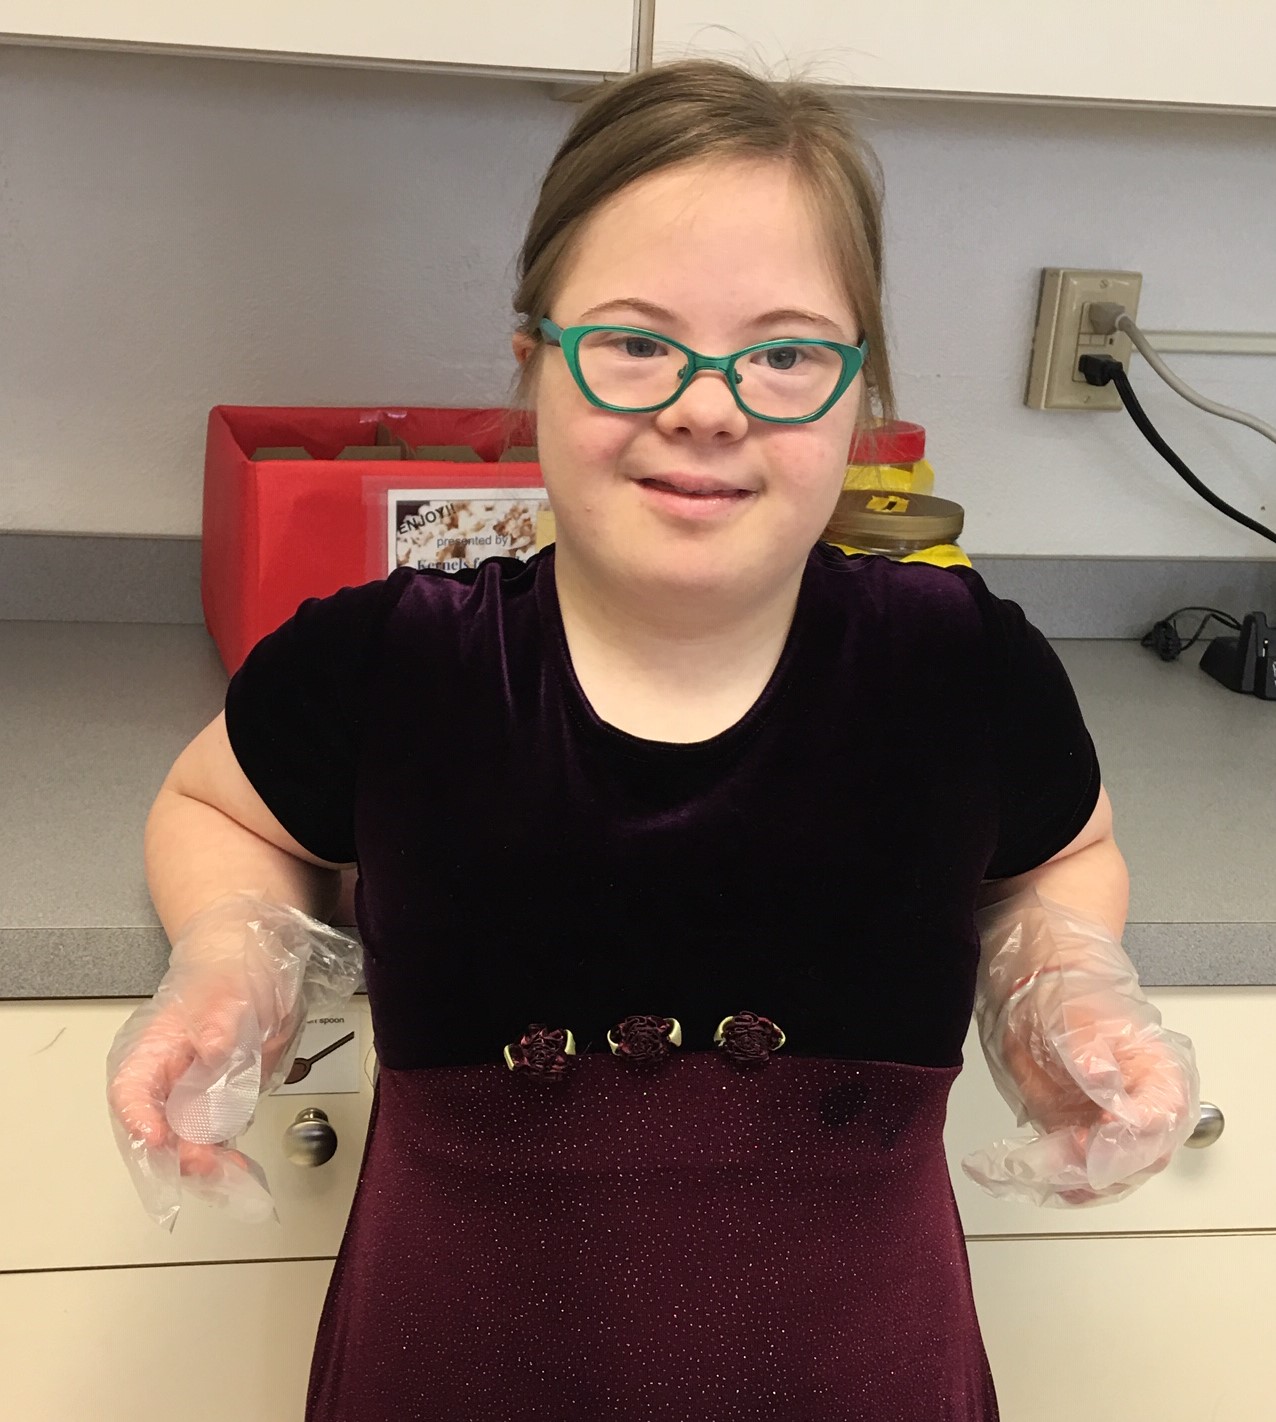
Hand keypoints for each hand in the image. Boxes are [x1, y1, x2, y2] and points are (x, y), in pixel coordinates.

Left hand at [966, 984, 1199, 1206]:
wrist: (1047, 989)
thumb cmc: (1073, 995)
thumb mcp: (1077, 1015)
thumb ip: (1089, 1051)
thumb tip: (1103, 1077)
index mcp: (1161, 1074)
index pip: (1162, 1119)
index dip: (1128, 1136)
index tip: (1091, 1136)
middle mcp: (1146, 1109)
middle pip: (1137, 1159)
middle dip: (1093, 1166)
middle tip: (1050, 1157)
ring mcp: (1115, 1128)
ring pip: (1108, 1176)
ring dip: (1070, 1179)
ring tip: (1028, 1166)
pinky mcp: (1085, 1136)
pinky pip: (1080, 1173)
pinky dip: (1056, 1180)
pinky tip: (1028, 1177)